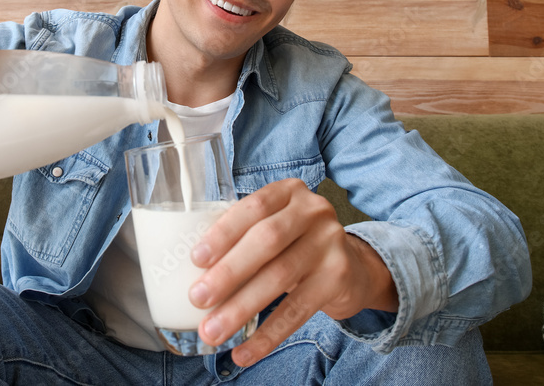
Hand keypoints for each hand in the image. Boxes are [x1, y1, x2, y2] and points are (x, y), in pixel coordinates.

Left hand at [187, 178, 397, 366]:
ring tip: (213, 331)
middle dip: (228, 272)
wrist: (351, 266)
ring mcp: (331, 242)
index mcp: (289, 192)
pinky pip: (298, 310)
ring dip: (241, 308)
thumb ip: (243, 237)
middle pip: (266, 241)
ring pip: (280, 277)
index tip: (196, 259)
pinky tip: (245, 351)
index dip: (224, 233)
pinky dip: (267, 335)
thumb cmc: (294, 245)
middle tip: (198, 298)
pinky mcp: (339, 277)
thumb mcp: (274, 227)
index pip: (253, 208)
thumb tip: (192, 272)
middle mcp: (313, 211)